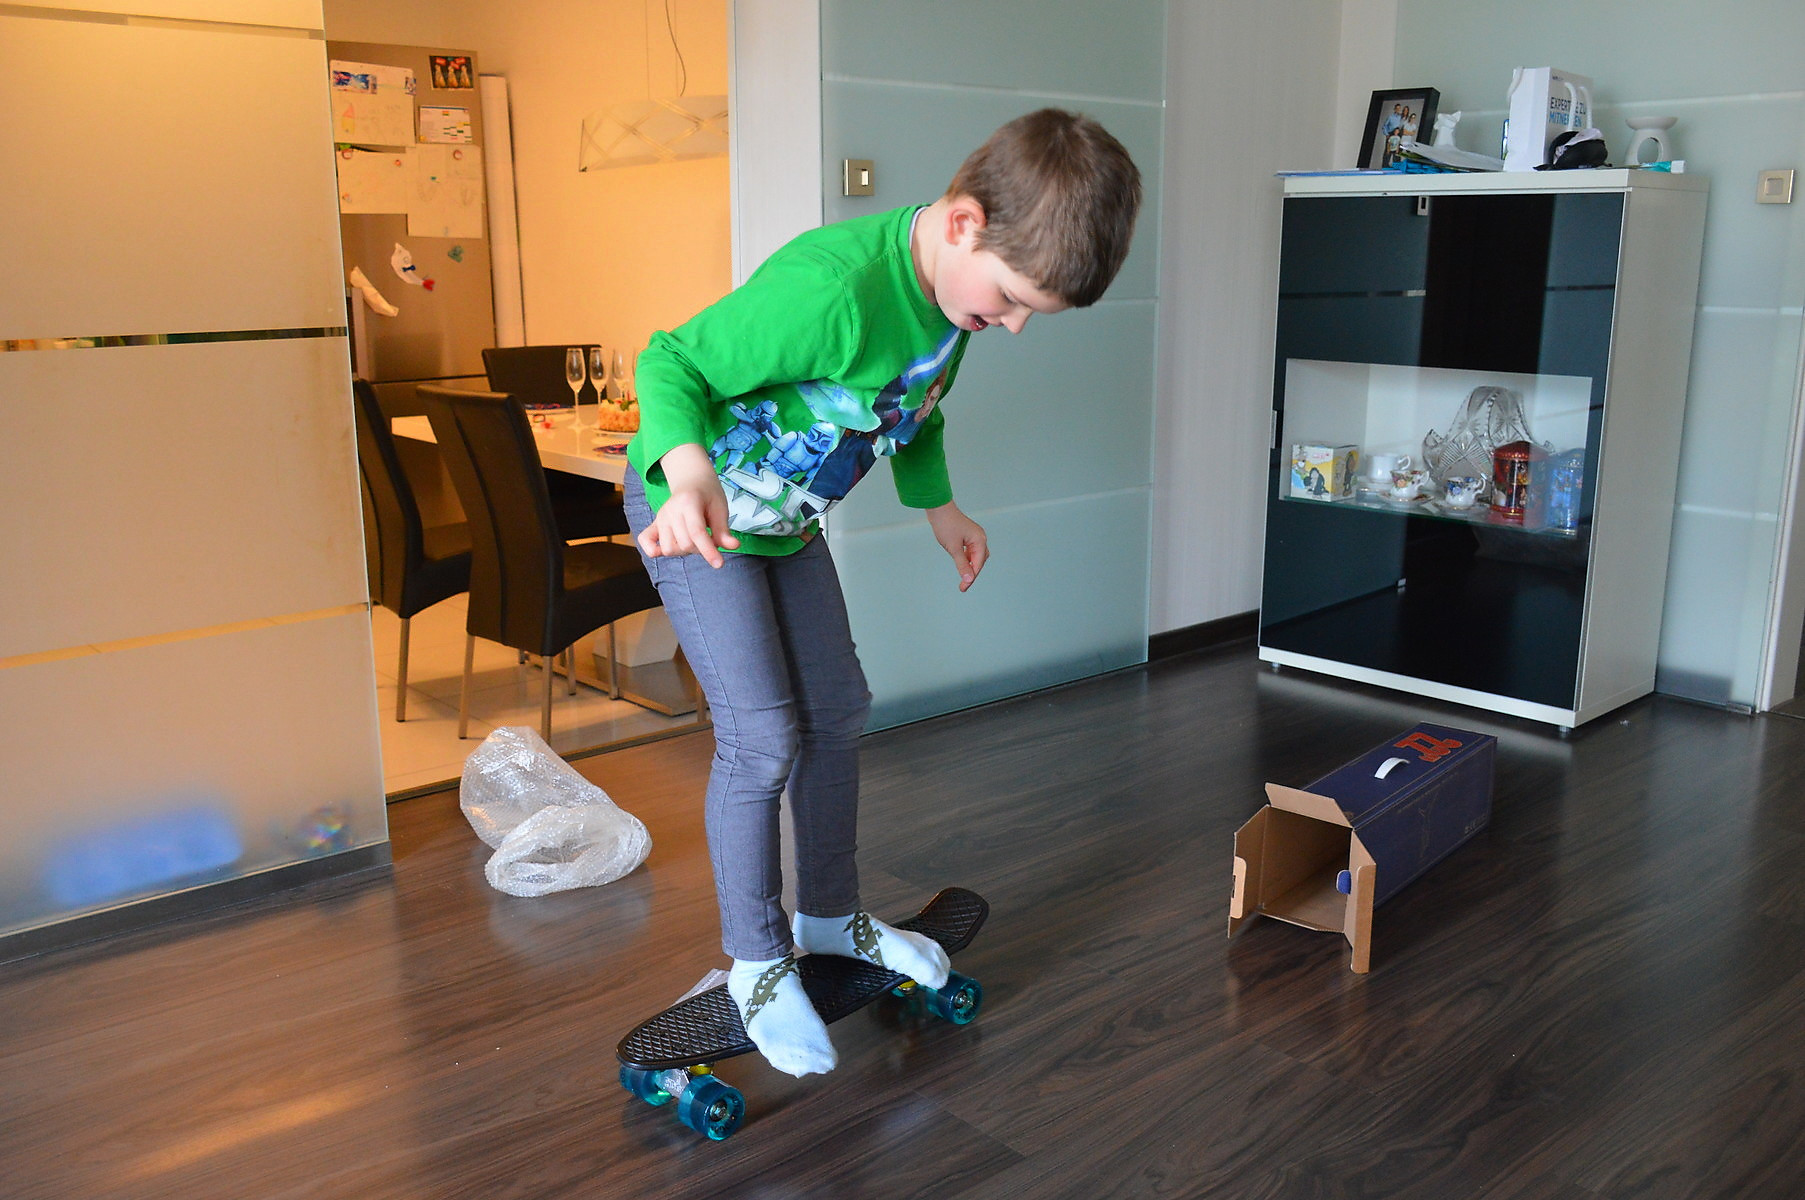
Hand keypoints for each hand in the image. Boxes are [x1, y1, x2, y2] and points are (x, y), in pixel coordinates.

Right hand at [638, 443, 739, 566]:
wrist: (692, 482)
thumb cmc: (708, 495)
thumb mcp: (720, 508)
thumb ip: (723, 530)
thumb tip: (734, 546)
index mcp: (688, 502)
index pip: (697, 532)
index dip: (708, 551)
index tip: (719, 564)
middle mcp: (670, 510)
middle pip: (685, 544)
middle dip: (700, 548)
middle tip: (708, 538)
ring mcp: (660, 517)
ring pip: (669, 548)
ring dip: (683, 551)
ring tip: (693, 540)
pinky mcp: (654, 524)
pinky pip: (645, 541)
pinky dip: (653, 550)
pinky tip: (666, 550)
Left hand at [926, 501, 987, 591]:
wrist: (938, 508)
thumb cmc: (945, 526)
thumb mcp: (953, 548)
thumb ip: (962, 564)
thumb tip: (968, 579)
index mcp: (980, 540)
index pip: (978, 564)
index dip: (971, 578)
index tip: (963, 588)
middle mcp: (980, 537)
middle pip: (980, 561)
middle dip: (972, 573)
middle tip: (963, 585)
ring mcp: (975, 535)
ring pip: (976, 556)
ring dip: (971, 566)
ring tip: (962, 577)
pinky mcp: (969, 534)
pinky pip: (971, 550)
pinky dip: (967, 558)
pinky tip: (961, 563)